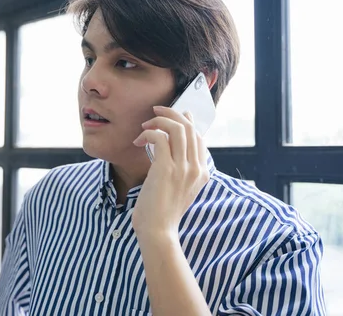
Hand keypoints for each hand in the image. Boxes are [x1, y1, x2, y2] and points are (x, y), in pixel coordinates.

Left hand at [131, 106, 210, 239]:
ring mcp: (183, 168)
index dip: (186, 121)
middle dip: (172, 114)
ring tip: (145, 125)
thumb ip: (182, 171)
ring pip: (177, 128)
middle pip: (190, 128)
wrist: (158, 232)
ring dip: (159, 121)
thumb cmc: (162, 212)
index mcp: (202, 173)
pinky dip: (149, 133)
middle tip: (156, 111)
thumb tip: (171, 150)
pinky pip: (160, 137)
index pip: (199, 137)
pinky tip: (140, 140)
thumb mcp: (180, 190)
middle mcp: (196, 168)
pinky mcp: (166, 169)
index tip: (172, 115)